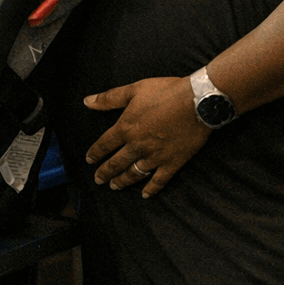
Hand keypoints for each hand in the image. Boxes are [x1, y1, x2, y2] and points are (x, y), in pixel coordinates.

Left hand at [83, 75, 208, 197]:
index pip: (105, 144)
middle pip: (117, 162)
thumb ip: (109, 98)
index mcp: (126, 128)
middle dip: (105, 172)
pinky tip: (146, 195)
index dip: (95, 153)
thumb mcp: (133, 90)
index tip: (89, 160)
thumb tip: (87, 101)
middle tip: (98, 179)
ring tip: (114, 186)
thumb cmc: (165, 93)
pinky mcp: (173, 162)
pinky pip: (159, 180)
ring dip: (123, 181)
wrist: (196, 102)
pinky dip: (152, 189)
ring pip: (134, 173)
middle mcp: (137, 145)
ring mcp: (155, 156)